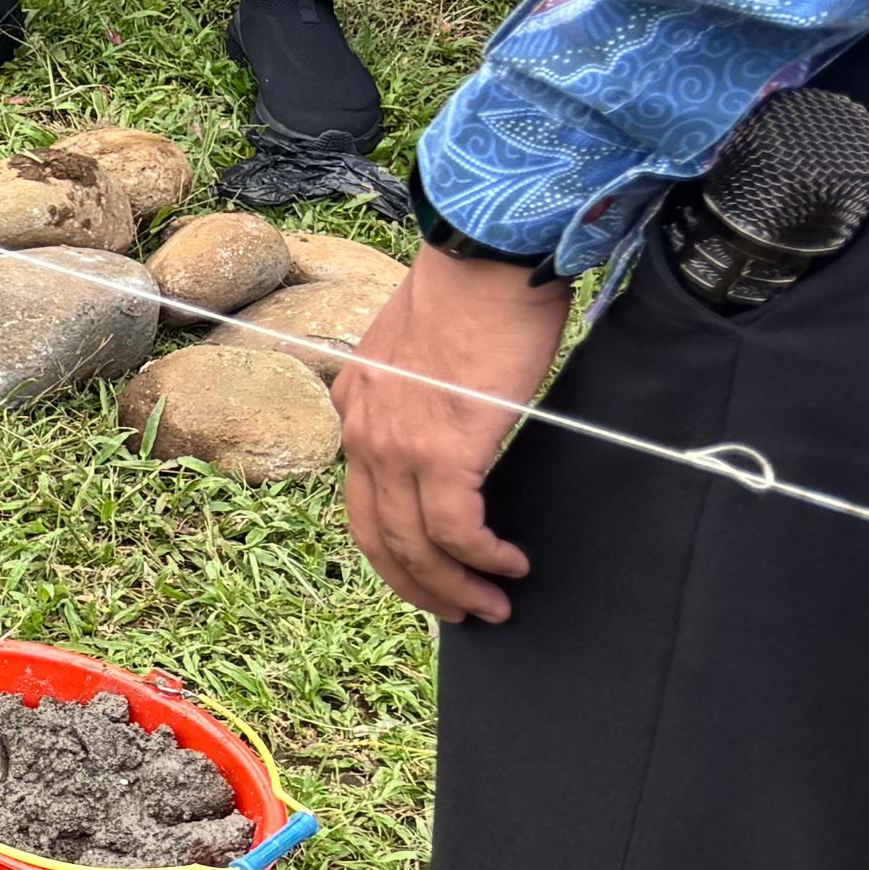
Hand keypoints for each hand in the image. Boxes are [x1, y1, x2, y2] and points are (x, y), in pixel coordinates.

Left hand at [338, 246, 573, 625]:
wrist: (483, 257)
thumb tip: (459, 434)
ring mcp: (397, 444)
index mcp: (358, 408)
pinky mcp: (441, 449)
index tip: (430, 575)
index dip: (396, 550)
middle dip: (422, 586)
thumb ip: (425, 399)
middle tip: (463, 612)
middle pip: (380, 537)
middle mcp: (365, 431)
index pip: (363, 502)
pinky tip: (510, 565)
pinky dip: (483, 558)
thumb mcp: (424, 354)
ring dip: (455, 585)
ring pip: (414, 544)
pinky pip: (455, 529)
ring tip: (494, 604)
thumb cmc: (472, 295)